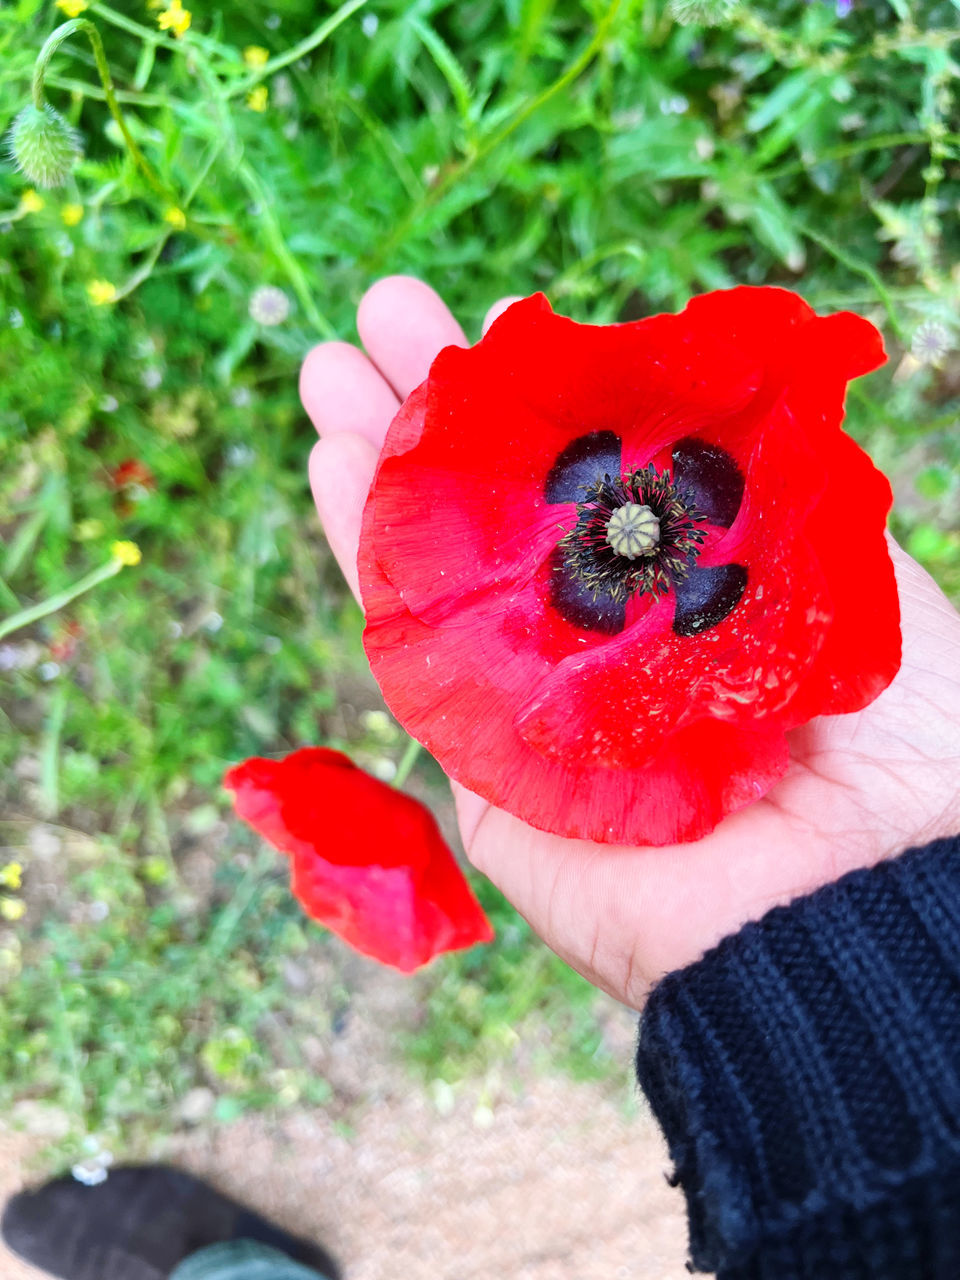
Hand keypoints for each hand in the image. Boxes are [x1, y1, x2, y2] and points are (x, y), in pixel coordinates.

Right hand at [300, 276, 959, 1009]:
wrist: (865, 903)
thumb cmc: (904, 749)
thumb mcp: (869, 583)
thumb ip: (791, 494)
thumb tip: (733, 395)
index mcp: (691, 589)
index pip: (597, 476)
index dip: (545, 397)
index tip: (503, 323)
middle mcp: (608, 636)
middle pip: (504, 507)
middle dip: (439, 409)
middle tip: (382, 313)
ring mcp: (537, 697)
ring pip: (440, 565)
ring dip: (378, 461)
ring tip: (327, 367)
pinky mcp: (484, 765)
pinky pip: (410, 654)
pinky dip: (363, 557)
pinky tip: (329, 465)